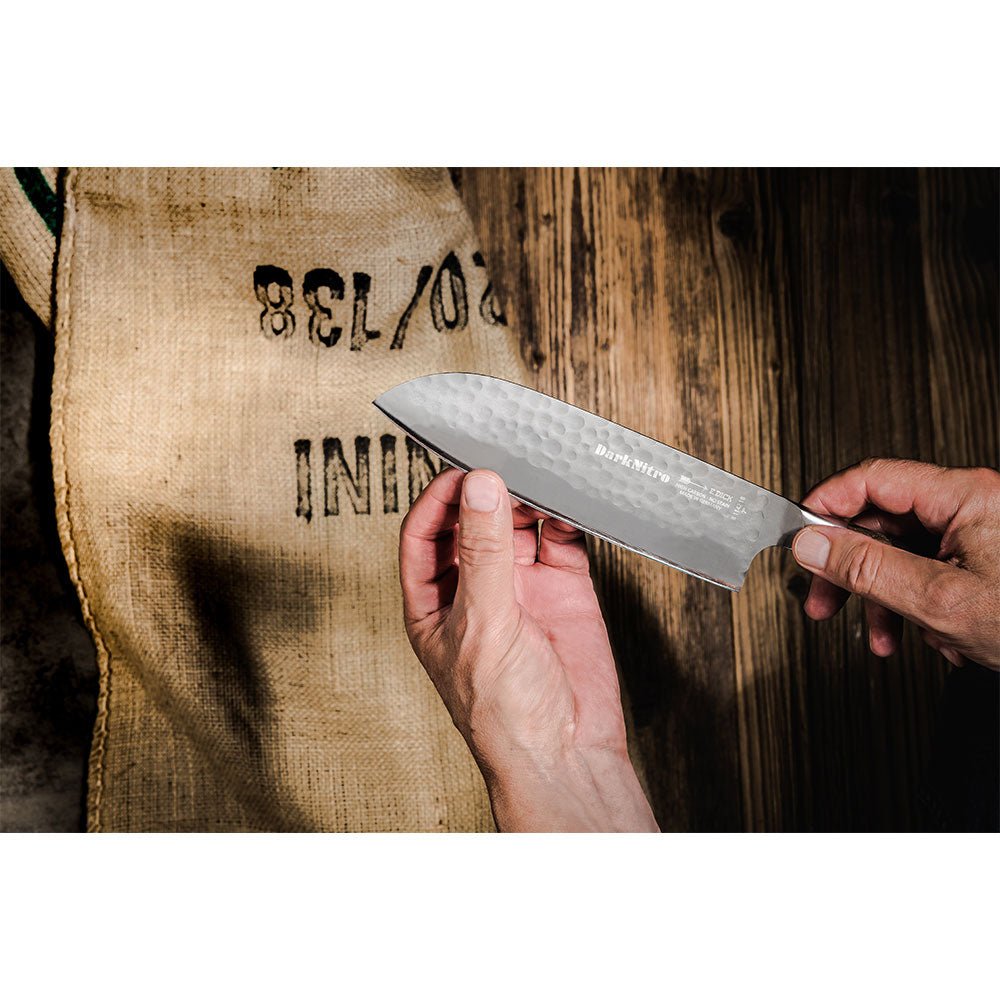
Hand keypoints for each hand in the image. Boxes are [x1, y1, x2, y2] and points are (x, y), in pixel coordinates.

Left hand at [399, 467, 656, 830]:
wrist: (566, 754)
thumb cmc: (502, 712)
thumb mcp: (482, 623)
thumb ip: (483, 552)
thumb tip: (480, 486)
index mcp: (433, 601)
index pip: (423, 532)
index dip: (438, 498)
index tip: (461, 469)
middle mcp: (474, 588)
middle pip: (471, 520)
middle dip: (484, 490)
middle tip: (503, 459)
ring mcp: (520, 586)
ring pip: (517, 523)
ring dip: (525, 497)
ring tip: (536, 472)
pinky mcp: (564, 588)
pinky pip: (560, 539)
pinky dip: (564, 515)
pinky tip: (567, 498)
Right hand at [792, 459, 999, 668]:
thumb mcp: (941, 600)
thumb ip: (869, 569)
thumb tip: (814, 544)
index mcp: (965, 495)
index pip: (871, 478)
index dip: (827, 504)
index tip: (799, 536)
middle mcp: (971, 506)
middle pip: (882, 520)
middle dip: (850, 567)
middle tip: (823, 598)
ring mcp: (979, 534)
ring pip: (903, 553)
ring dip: (884, 598)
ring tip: (881, 636)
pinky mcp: (984, 562)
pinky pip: (930, 572)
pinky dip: (917, 607)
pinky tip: (926, 637)